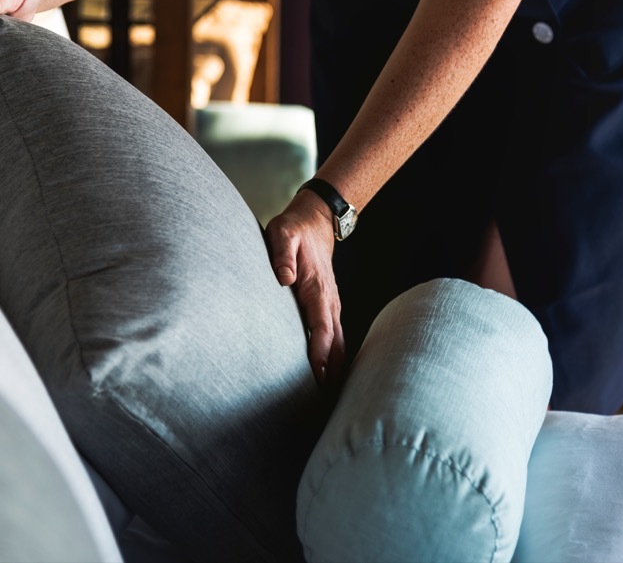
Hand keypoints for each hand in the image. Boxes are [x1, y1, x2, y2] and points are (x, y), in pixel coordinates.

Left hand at [265, 190, 346, 386]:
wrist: (316, 220)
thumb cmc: (294, 229)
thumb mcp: (282, 233)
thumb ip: (282, 254)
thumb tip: (283, 278)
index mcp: (317, 288)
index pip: (322, 327)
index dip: (320, 352)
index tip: (317, 375)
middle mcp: (330, 301)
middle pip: (336, 343)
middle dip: (332, 371)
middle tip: (325, 402)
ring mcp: (332, 304)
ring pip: (340, 343)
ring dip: (337, 369)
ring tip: (331, 398)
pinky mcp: (329, 306)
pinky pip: (336, 336)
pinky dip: (336, 357)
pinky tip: (332, 376)